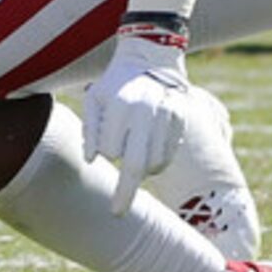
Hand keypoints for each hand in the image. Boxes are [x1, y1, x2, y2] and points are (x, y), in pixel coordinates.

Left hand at [81, 26, 196, 210]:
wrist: (152, 58)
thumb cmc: (115, 82)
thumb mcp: (94, 98)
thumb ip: (90, 130)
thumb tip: (92, 161)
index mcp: (122, 105)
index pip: (111, 149)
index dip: (106, 149)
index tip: (106, 143)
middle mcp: (147, 112)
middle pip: (137, 165)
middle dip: (126, 193)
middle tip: (117, 213)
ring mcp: (168, 118)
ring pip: (154, 163)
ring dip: (140, 170)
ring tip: (133, 153)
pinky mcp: (181, 122)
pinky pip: (167, 156)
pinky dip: (156, 162)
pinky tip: (147, 149)